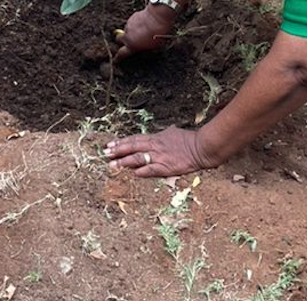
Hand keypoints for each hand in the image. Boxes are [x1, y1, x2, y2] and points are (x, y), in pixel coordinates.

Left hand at [104, 126, 218, 177]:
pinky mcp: (166, 167)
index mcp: (156, 138)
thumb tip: (161, 132)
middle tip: (105, 154)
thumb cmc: (188, 140)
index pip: (134, 139)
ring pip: (138, 158)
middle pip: (132, 147)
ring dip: (124, 162)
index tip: (110, 145)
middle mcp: (155, 146)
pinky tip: (132, 174)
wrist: (201, 147)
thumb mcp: (172, 132)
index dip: (121, 142)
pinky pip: (151, 170)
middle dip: (118, 151)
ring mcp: (159, 157)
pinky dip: (141, 171)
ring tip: (112, 165)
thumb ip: (164, 134)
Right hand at [113, 4, 175, 61]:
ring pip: (126, 30)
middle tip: (127, 42)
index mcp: (132, 46)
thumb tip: (144, 49)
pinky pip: (132, 22)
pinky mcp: (132, 17)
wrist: (158, 17)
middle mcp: (127, 36)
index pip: (121, 54)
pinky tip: (144, 24)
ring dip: (131, 31)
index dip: (117, 58)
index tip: (115, 60)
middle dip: (120, 41)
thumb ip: (145, 49)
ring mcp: (128, 25)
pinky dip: (136, 24)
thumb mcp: (154, 47)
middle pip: (118, 39)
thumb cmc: (158, 34)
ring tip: (142, 31)